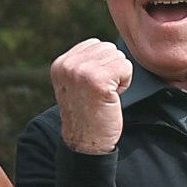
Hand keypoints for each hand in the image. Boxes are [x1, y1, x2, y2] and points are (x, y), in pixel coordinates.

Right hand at [51, 38, 132, 154]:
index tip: (92, 87)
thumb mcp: (75, 84)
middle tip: (100, 93)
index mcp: (60, 64)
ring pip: (118, 56)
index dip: (101, 65)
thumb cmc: (87, 114)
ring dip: (118, 77)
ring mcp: (81, 72)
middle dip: (111, 70)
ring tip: (105, 95)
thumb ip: (84, 63)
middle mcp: (67, 65)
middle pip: (108, 48)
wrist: (86, 142)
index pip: (95, 44)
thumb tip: (106, 45)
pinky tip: (112, 98)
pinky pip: (126, 67)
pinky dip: (125, 83)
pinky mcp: (98, 80)